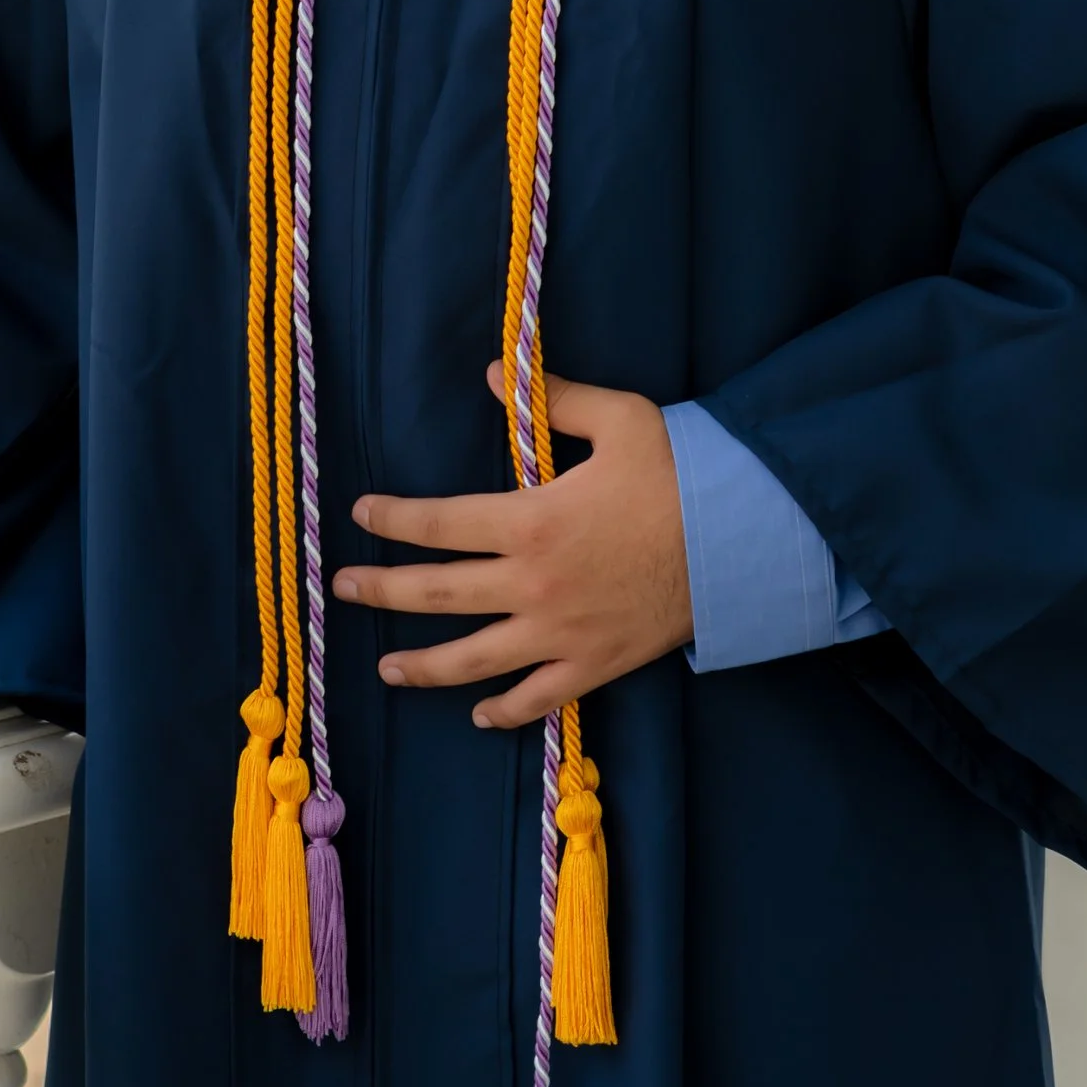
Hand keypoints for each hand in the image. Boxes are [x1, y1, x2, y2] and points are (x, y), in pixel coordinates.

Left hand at [332, 363, 693, 727]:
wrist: (743, 541)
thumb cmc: (682, 473)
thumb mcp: (619, 418)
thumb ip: (552, 397)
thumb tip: (492, 373)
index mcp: (531, 521)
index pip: (438, 524)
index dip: (392, 520)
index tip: (360, 515)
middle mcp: (533, 585)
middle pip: (437, 594)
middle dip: (381, 591)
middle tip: (342, 589)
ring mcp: (560, 633)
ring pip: (472, 660)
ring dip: (422, 666)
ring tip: (386, 668)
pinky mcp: (593, 664)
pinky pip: (537, 699)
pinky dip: (504, 711)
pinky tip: (479, 713)